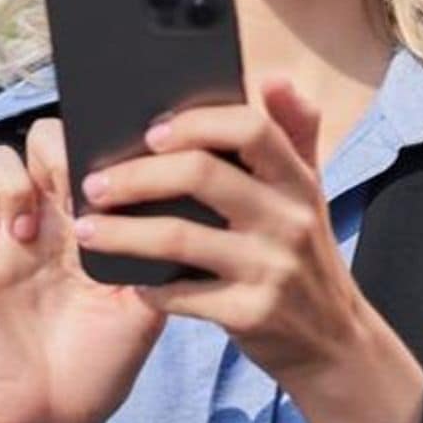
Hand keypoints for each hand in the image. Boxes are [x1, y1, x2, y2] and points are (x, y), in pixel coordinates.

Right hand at [0, 118, 165, 422]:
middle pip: (43, 137)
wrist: (58, 409)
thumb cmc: (105, 355)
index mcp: (95, 217)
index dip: (99, 142)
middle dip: (54, 149)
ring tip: (28, 232)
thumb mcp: (145, 304)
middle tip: (69, 191)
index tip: (114, 171)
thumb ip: (155, 253)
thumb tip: (173, 202)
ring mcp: (6, 232)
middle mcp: (50, 215)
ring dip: (11, 182)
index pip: (92, 147)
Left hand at [70, 80, 381, 382]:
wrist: (335, 344)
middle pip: (201, 174)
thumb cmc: (306, 257)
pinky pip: (182, 294)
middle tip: (96, 184)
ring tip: (87, 231)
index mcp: (298, 181)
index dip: (197, 122)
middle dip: (136, 175)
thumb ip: (292, 133)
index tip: (151, 131)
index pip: (251, 128)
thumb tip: (272, 78)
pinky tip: (130, 281)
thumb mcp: (311, 193)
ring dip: (122, 232)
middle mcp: (288, 219)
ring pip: (179, 237)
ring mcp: (270, 268)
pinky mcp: (251, 315)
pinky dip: (149, 287)